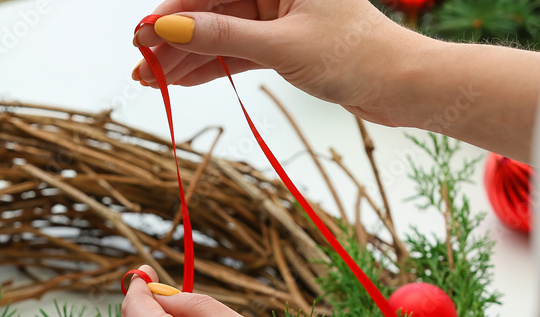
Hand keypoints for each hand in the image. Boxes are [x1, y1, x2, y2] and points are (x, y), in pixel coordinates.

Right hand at [132, 0, 429, 127]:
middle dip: (175, 40)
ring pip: (220, 33)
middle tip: (140, 65)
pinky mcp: (283, 41)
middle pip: (211, 9)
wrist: (399, 85)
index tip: (142, 35)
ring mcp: (278, 14)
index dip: (173, 12)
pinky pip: (236, 51)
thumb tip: (171, 30)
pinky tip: (179, 81)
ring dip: (186, 58)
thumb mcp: (281, 46)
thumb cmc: (355, 55)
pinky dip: (211, 67)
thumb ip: (223, 37)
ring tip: (152, 82)